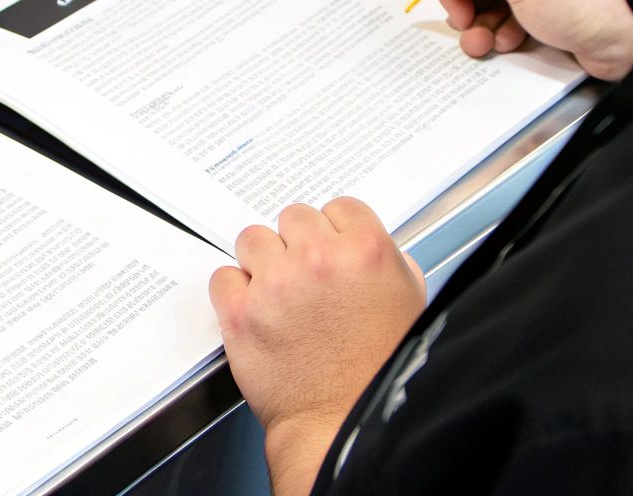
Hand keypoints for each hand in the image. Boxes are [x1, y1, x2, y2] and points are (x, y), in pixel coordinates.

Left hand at [210, 198, 426, 495]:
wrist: (344, 424)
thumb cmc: (379, 374)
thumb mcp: (409, 303)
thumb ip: (388, 263)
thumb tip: (370, 248)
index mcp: (367, 251)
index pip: (339, 207)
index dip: (334, 231)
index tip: (329, 247)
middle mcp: (319, 260)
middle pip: (294, 217)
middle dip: (298, 244)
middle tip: (303, 273)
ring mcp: (276, 284)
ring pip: (252, 239)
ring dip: (262, 260)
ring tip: (276, 290)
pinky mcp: (240, 313)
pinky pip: (223, 276)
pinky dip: (234, 290)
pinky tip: (254, 308)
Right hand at [430, 0, 632, 80]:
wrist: (632, 32)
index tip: (457, 7)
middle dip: (467, 11)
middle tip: (467, 29)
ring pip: (494, 12)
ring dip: (483, 30)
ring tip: (484, 45)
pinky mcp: (553, 21)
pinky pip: (515, 30)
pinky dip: (506, 39)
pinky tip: (510, 45)